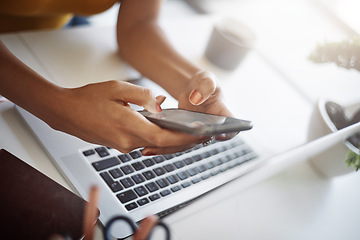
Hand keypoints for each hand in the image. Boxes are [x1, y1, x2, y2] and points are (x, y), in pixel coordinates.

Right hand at [46, 80, 203, 153]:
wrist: (65, 112)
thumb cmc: (88, 98)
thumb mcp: (118, 88)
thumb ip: (143, 96)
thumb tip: (161, 104)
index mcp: (128, 126)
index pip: (163, 138)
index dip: (184, 138)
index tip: (200, 135)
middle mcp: (126, 141)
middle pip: (162, 144)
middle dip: (183, 140)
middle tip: (202, 134)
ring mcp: (122, 145)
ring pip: (153, 144)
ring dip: (171, 139)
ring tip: (189, 130)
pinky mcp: (119, 144)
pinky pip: (143, 141)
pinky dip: (156, 137)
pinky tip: (165, 128)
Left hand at [178, 71, 236, 140]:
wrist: (190, 87)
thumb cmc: (203, 82)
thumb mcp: (206, 79)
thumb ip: (205, 86)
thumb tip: (196, 99)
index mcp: (223, 112)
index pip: (234, 127)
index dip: (230, 133)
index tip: (220, 132)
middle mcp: (213, 124)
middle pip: (212, 135)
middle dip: (205, 135)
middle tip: (196, 128)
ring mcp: (200, 128)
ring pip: (196, 138)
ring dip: (189, 136)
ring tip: (181, 127)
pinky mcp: (188, 129)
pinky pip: (184, 135)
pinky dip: (177, 132)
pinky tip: (171, 126)